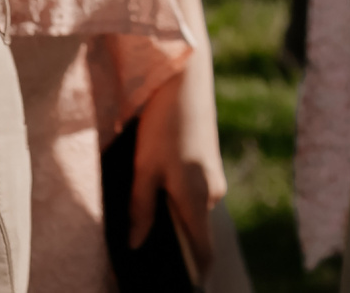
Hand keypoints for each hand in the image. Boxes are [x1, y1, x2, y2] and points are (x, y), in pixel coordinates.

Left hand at [131, 64, 224, 277]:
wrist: (187, 77)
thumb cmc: (164, 122)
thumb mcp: (144, 168)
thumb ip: (140, 209)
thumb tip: (137, 243)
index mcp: (199, 199)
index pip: (204, 252)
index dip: (193, 274)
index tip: (176, 285)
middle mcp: (212, 192)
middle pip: (195, 232)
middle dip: (174, 245)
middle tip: (143, 257)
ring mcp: (211, 175)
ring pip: (191, 209)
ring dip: (172, 218)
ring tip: (141, 225)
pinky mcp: (206, 161)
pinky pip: (191, 191)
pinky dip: (174, 198)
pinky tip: (151, 191)